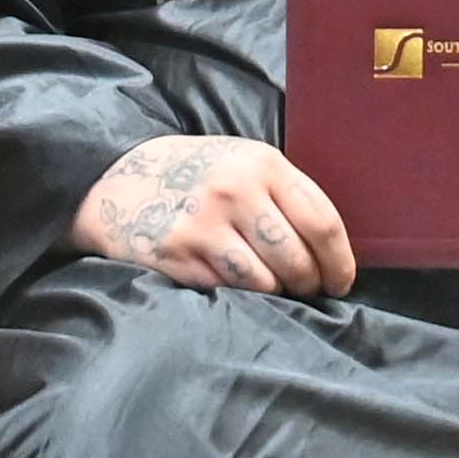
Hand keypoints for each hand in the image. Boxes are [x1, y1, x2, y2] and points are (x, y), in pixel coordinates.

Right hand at [74, 133, 356, 296]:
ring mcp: (204, 225)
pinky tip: (234, 283)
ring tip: (271, 287)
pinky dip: (240, 295)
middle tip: (307, 289)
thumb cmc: (196, 174)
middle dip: (309, 284)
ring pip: (265, 282)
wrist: (118, 177)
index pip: (322, 223)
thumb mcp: (245, 162)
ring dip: (276, 293)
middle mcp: (235, 191)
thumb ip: (285, 194)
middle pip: (297, 259)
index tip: (339, 281)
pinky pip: (229, 290)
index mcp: (263, 164)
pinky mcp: (178, 256)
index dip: (339, 262)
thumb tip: (331, 251)